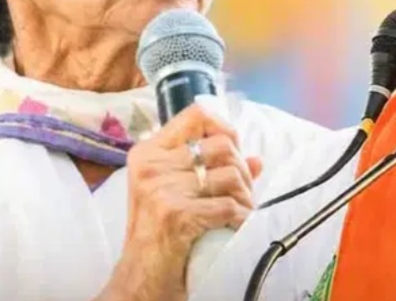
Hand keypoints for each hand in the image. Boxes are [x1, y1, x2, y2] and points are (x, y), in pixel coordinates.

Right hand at [97, 103, 262, 300]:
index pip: (196, 115)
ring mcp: (161, 188)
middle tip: (243, 193)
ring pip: (231, 174)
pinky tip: (238, 226)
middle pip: (222, 145)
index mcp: (147, 153)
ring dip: (245, 196)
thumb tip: (256, 159)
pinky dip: (242, 217)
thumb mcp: (176, 195)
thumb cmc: (159, 237)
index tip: (234, 153)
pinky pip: (229, 205)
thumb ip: (211, 171)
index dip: (225, 129)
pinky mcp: (175, 213)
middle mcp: (151, 165)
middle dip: (242, 171)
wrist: (139, 280)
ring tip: (242, 211)